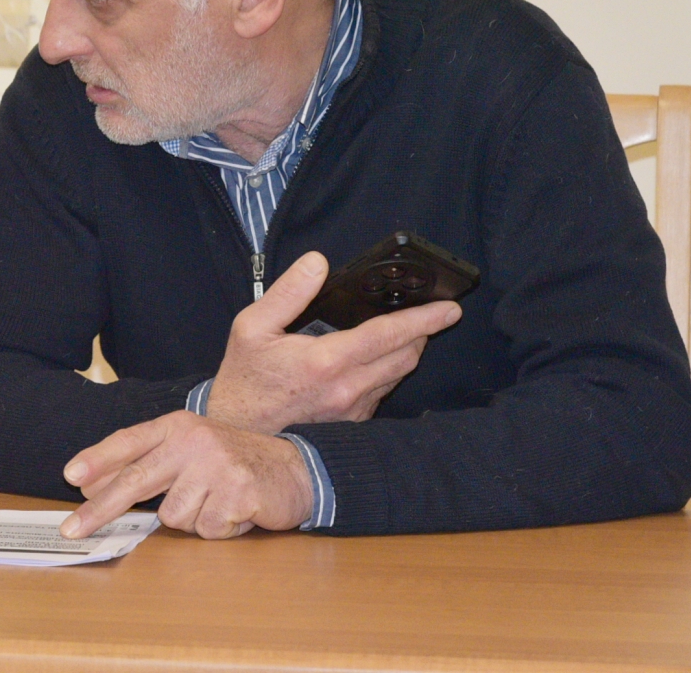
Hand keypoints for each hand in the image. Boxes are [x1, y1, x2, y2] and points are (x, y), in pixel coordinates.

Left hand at [60, 411, 312, 539]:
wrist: (295, 469)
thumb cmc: (231, 463)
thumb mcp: (188, 451)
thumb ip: (146, 463)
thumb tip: (91, 485)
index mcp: (177, 426)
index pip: (129, 442)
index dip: (98, 458)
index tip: (70, 476)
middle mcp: (194, 440)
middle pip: (136, 480)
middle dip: (100, 509)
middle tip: (73, 530)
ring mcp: (216, 465)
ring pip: (173, 516)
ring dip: (192, 520)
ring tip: (214, 504)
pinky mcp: (238, 492)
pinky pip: (206, 529)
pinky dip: (218, 529)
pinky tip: (234, 512)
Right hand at [206, 251, 460, 432]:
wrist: (241, 429)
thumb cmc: (246, 376)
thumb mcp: (253, 325)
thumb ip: (288, 292)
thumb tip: (318, 263)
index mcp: (327, 360)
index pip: (389, 334)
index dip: (424, 319)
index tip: (450, 308)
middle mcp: (348, 388)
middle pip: (406, 356)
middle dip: (422, 332)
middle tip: (430, 313)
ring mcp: (353, 409)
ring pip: (399, 375)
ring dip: (409, 351)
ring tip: (409, 331)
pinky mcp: (352, 421)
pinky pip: (384, 392)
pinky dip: (391, 371)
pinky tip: (380, 358)